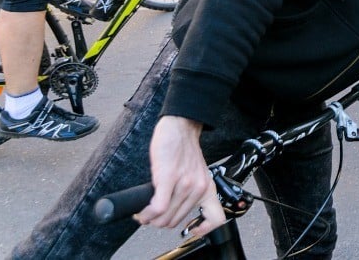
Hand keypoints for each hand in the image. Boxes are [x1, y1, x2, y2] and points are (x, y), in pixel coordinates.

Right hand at [135, 116, 223, 236]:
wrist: (181, 128)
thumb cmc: (185, 151)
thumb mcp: (198, 174)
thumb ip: (192, 193)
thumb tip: (175, 212)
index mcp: (207, 189)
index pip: (216, 218)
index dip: (203, 230)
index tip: (189, 229)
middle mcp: (199, 188)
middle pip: (175, 222)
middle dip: (159, 222)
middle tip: (151, 215)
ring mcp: (185, 183)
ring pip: (164, 218)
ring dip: (149, 218)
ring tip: (144, 212)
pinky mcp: (168, 177)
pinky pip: (158, 207)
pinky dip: (147, 213)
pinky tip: (142, 210)